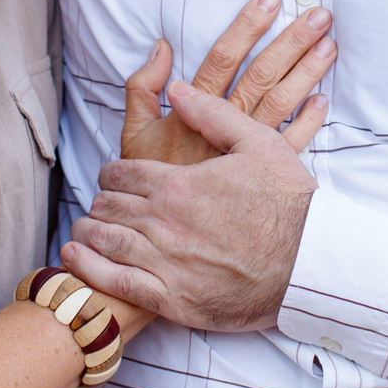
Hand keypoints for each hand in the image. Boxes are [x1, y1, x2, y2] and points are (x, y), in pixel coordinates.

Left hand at [62, 85, 318, 332]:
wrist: (310, 263)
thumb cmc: (289, 203)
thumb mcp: (258, 143)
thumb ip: (212, 113)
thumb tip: (177, 88)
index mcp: (178, 183)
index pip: (122, 174)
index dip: (112, 174)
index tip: (113, 178)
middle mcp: (164, 222)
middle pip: (110, 206)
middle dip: (101, 201)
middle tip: (101, 203)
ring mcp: (165, 262)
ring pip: (107, 241)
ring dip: (90, 231)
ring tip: (84, 229)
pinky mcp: (173, 299)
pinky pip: (118, 283)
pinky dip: (91, 269)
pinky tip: (77, 258)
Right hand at [119, 0, 332, 168]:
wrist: (158, 230)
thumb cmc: (145, 179)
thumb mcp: (132, 133)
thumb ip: (141, 87)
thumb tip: (161, 45)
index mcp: (193, 109)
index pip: (223, 57)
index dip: (247, 27)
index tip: (270, 0)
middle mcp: (222, 127)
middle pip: (261, 75)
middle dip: (291, 43)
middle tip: (319, 15)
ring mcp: (243, 151)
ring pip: (280, 104)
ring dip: (306, 74)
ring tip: (329, 46)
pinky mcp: (258, 174)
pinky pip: (289, 146)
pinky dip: (308, 124)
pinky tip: (323, 101)